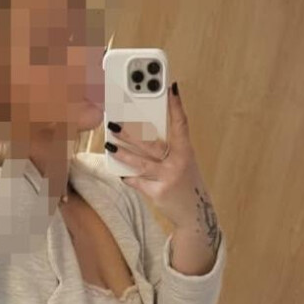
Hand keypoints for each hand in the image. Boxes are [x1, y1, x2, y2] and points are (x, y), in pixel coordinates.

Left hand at [107, 82, 218, 232]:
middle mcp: (178, 163)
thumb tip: (141, 134)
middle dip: (132, 132)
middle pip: (152, 142)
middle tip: (115, 121)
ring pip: (141, 163)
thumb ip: (168, 149)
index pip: (181, 124)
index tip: (170, 88)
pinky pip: (138, 182)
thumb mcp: (183, 163)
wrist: (194, 215)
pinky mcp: (158, 193)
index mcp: (186, 151)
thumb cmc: (185, 184)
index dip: (176, 105)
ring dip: (123, 154)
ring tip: (109, 145)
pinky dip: (128, 177)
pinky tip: (119, 173)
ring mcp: (168, 178)